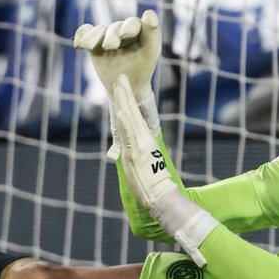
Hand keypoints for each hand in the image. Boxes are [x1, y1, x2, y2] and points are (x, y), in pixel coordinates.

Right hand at [74, 10, 160, 102]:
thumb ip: (152, 33)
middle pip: (114, 28)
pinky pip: (85, 32)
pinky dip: (81, 35)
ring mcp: (107, 36)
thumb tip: (149, 12)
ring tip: (88, 45)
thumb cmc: (143, 67)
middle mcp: (122, 30)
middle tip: (110, 46)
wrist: (127, 85)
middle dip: (111, 36)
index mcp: (138, 30)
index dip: (128, 27)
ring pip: (98, 30)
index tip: (125, 35)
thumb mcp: (150, 52)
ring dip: (93, 37)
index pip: (132, 23)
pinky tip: (78, 44)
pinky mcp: (94, 43)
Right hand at [113, 76, 217, 265]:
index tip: (119, 85)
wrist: (160, 198)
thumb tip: (124, 120)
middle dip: (123, 97)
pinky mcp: (141, 152)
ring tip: (121, 89)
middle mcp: (137, 142)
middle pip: (128, 115)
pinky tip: (123, 110)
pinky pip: (132, 131)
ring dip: (125, 103)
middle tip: (119, 79)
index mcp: (136, 143)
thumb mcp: (138, 163)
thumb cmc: (150, 186)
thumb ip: (131, 139)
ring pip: (130, 120)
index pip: (127, 117)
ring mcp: (139, 146)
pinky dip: (126, 119)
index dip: (122, 101)